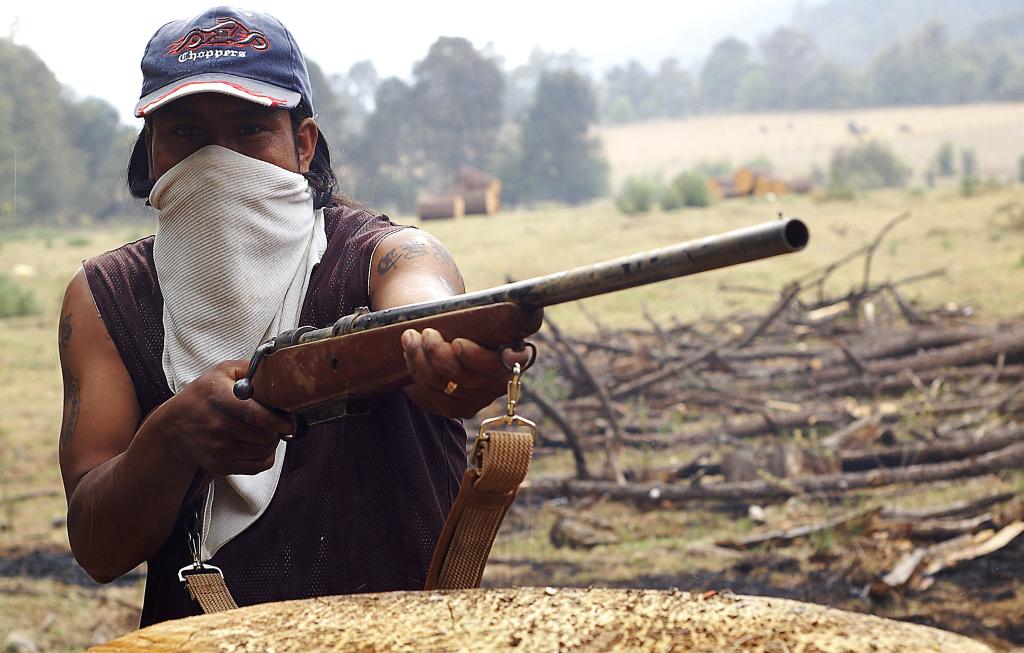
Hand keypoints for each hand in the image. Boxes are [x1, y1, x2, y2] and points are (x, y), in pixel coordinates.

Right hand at [159, 360, 294, 474]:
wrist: (174, 427)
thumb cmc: (203, 395)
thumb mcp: (221, 372)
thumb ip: (250, 368)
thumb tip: (277, 369)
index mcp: (218, 397)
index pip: (253, 414)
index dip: (277, 420)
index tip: (290, 421)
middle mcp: (216, 425)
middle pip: (263, 435)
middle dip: (277, 429)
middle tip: (279, 422)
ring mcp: (217, 449)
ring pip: (263, 451)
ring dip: (272, 442)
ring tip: (267, 431)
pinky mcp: (220, 466)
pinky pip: (257, 467)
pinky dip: (265, 457)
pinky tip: (260, 445)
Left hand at [401, 328, 531, 417]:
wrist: (452, 335)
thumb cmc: (468, 321)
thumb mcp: (476, 315)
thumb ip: (481, 319)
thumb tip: (476, 318)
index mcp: (516, 354)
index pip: (509, 361)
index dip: (479, 357)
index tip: (456, 342)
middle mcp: (501, 381)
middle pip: (464, 375)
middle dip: (437, 352)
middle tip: (425, 332)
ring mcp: (479, 399)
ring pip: (444, 383)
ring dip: (421, 358)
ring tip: (411, 336)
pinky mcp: (457, 408)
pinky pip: (432, 393)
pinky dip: (417, 370)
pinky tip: (411, 353)